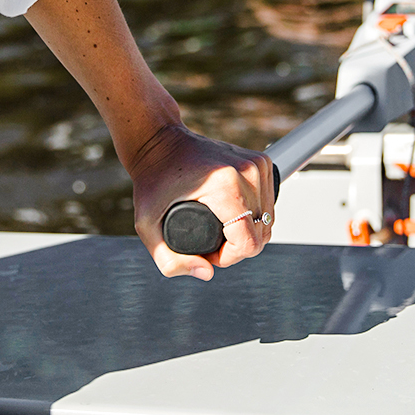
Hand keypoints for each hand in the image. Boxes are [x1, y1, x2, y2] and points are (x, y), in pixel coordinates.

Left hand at [127, 124, 273, 279]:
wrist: (159, 141)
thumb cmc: (151, 180)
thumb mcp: (147, 225)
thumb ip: (169, 261)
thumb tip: (206, 273)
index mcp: (226, 186)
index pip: (249, 241)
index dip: (228, 258)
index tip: (207, 252)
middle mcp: (248, 172)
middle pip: (261, 232)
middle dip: (237, 248)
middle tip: (209, 242)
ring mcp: (257, 164)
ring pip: (267, 219)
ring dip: (248, 232)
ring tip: (220, 231)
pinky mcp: (261, 160)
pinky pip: (267, 201)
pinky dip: (255, 215)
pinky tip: (234, 217)